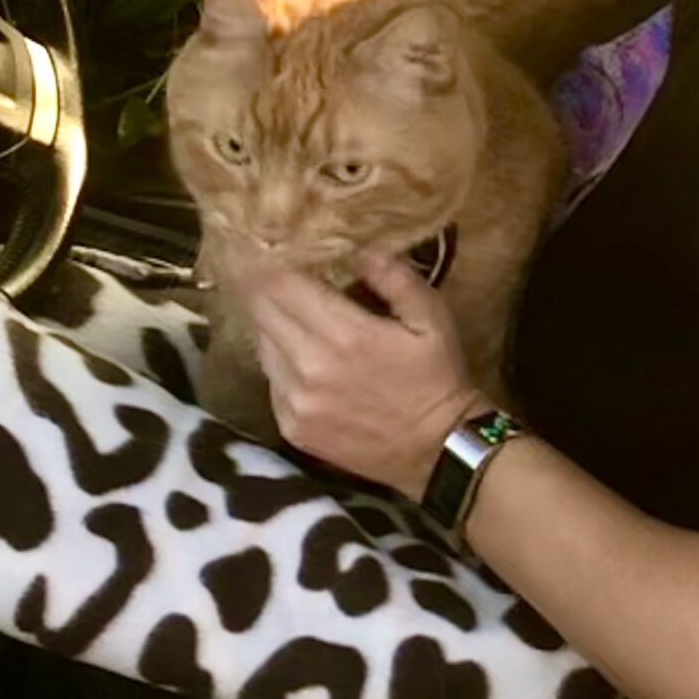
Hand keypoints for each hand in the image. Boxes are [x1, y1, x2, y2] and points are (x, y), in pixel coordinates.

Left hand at [229, 245, 481, 499]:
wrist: (438, 451)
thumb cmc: (437, 378)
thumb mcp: (431, 318)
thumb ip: (393, 276)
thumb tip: (360, 248)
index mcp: (344, 335)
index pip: (279, 285)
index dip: (267, 262)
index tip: (269, 247)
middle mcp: (309, 368)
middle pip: (260, 311)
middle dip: (261, 287)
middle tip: (268, 270)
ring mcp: (295, 402)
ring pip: (261, 345)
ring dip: (270, 324)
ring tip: (289, 312)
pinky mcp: (292, 428)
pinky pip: (271, 381)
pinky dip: (279, 363)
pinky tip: (302, 358)